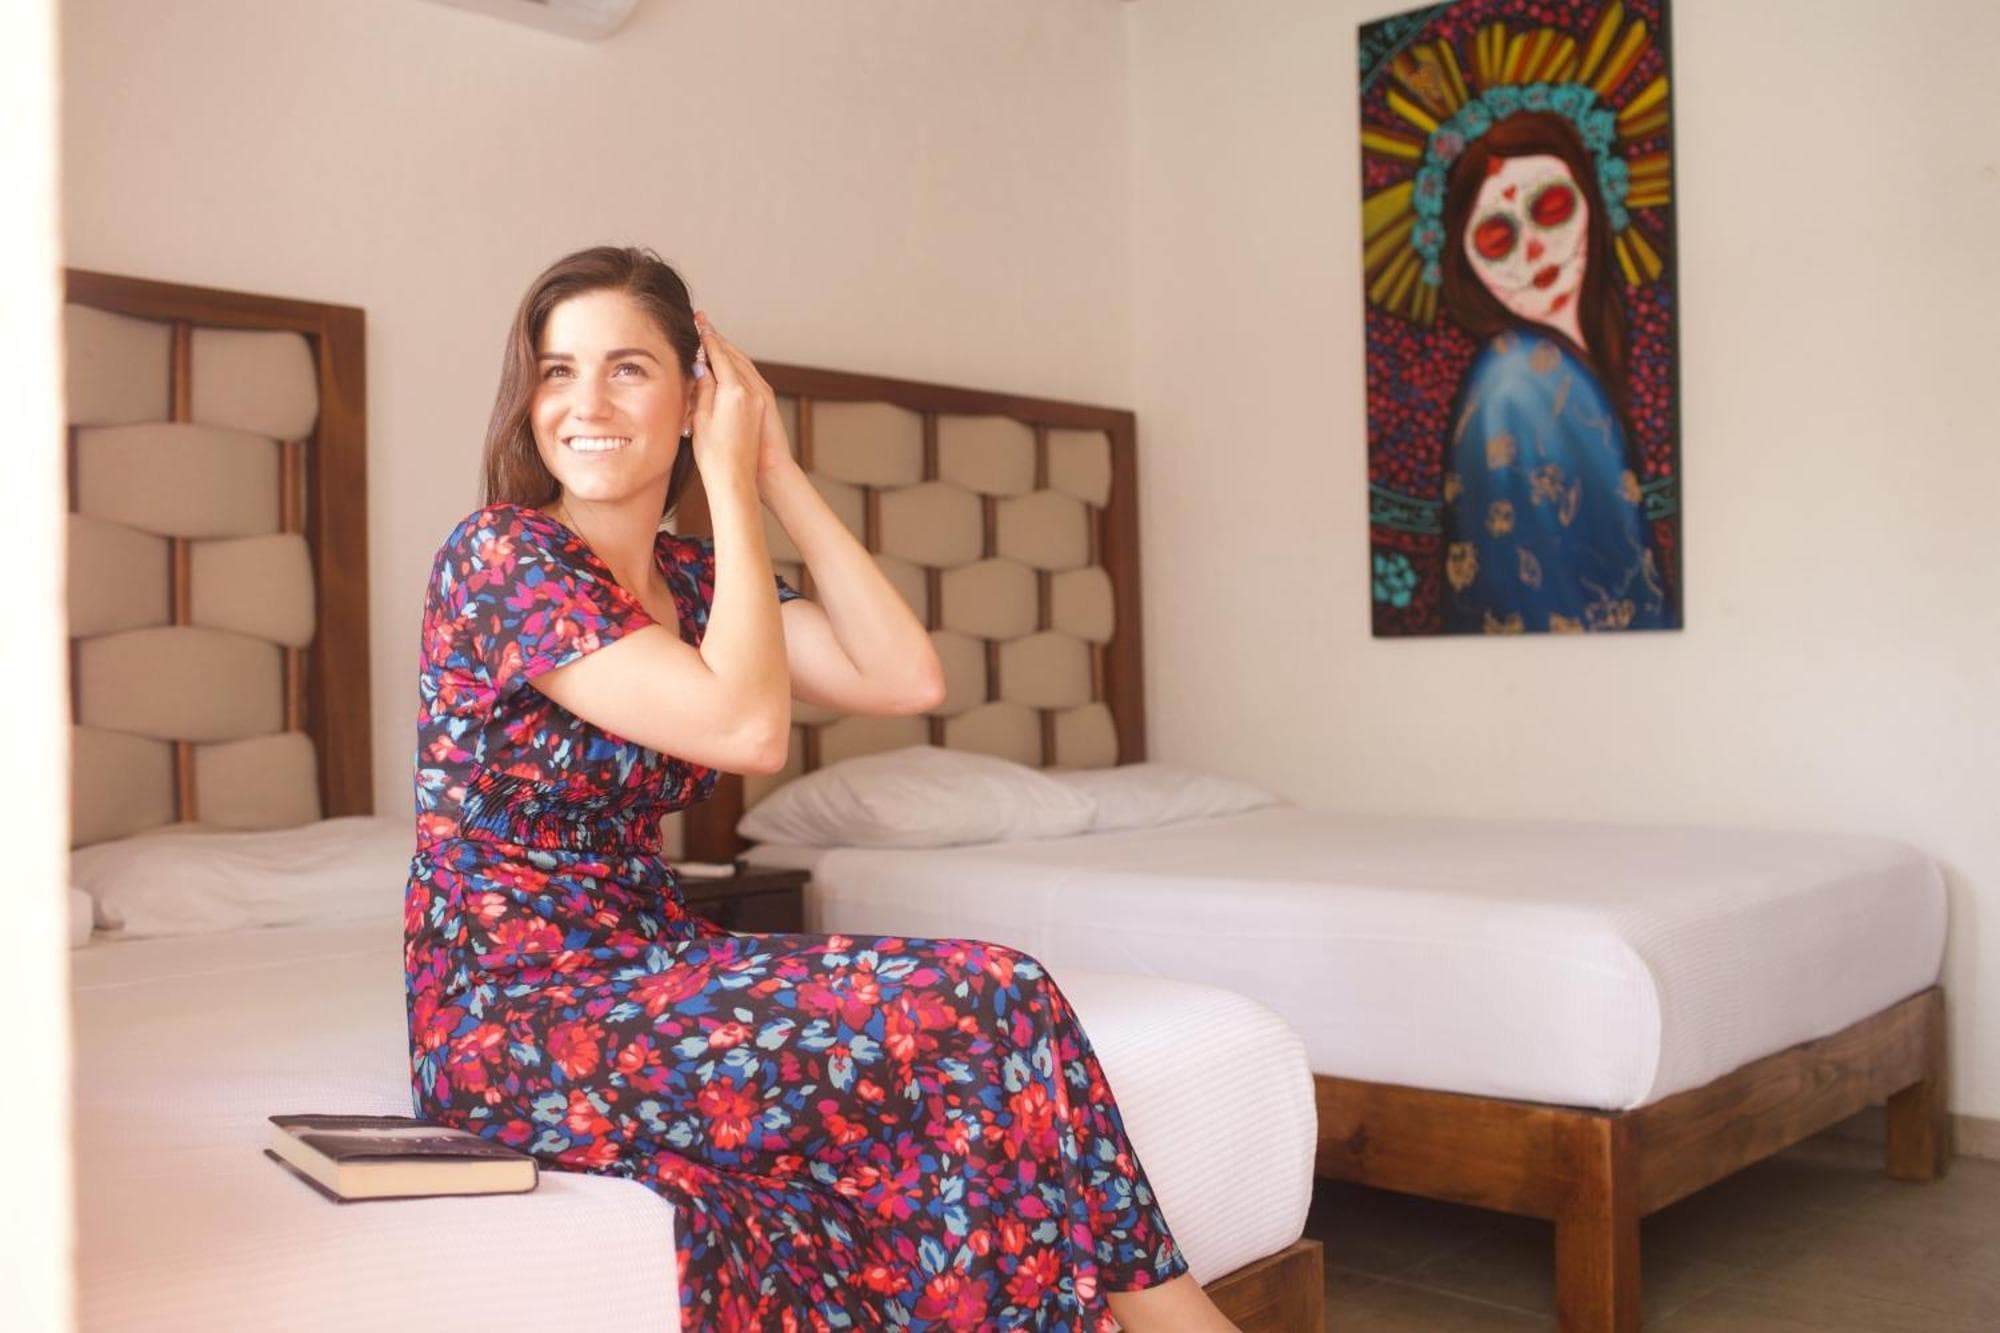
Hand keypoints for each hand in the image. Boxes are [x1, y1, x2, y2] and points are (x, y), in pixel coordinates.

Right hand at [688, 313, 764, 489]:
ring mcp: (759, 399)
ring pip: (743, 365)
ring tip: (714, 339)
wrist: (738, 479)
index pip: (719, 355)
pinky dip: (738, 366)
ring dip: (728, 351)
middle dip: (718, 339)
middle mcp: (751, 391)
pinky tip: (730, 365)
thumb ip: (703, 388)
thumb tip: (701, 365)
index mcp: (734, 391)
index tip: (698, 321)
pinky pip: (750, 378)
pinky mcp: (762, 408)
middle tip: (703, 322)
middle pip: (733, 356)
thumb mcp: (701, 418)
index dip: (707, 337)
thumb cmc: (715, 455)